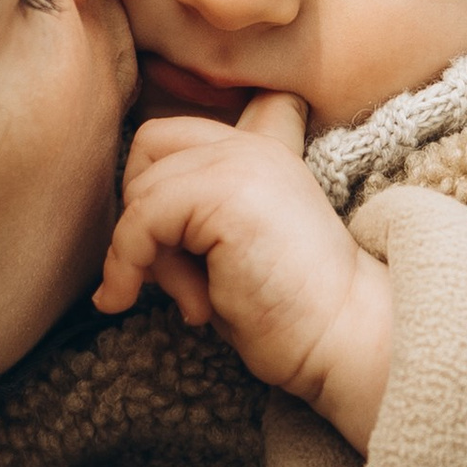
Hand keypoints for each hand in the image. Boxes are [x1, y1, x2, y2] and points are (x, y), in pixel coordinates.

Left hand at [93, 91, 397, 452]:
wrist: (345, 337)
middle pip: (147, 147)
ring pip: (142, 191)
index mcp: (259, 147)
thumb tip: (122, 226)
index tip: (160, 245)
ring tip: (197, 301)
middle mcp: (251, 143)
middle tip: (171, 274)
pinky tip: (192, 310)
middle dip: (142, 215)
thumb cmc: (285, 310)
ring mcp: (243, 161)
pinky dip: (140, 268)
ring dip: (149, 258)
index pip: (175, 129)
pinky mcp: (230, 193)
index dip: (152, 179)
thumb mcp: (227, 249)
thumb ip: (187, 217)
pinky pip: (143, 219)